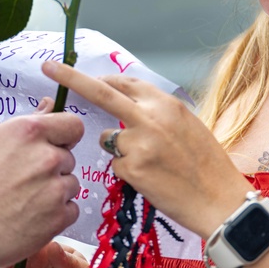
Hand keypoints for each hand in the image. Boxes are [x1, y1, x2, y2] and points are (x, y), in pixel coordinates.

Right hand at [0, 106, 84, 267]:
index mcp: (29, 132)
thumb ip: (23, 125)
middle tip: (23, 181)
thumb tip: (47, 108)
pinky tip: (29, 218)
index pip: (73, 125)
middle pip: (68, 158)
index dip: (64, 136)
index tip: (55, 145)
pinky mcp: (56, 219)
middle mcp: (46, 157)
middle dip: (51, 168)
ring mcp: (54, 190)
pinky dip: (55, 216)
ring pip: (70, 186)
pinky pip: (71, 211)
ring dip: (54, 192)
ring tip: (22, 202)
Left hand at [41, 61, 250, 237]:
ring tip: (153, 164)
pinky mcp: (131, 169)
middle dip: (71, 77)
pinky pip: (116, 165)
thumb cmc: (207, 164)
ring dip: (119, 148)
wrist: (219, 200)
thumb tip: (127, 105)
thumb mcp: (188, 125)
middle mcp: (149, 117)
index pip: (124, 82)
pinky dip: (128, 171)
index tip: (84, 75)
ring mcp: (138, 143)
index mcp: (166, 103)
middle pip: (101, 92)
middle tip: (49, 67)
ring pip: (108, 138)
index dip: (102, 79)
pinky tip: (152, 180)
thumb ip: (157, 112)